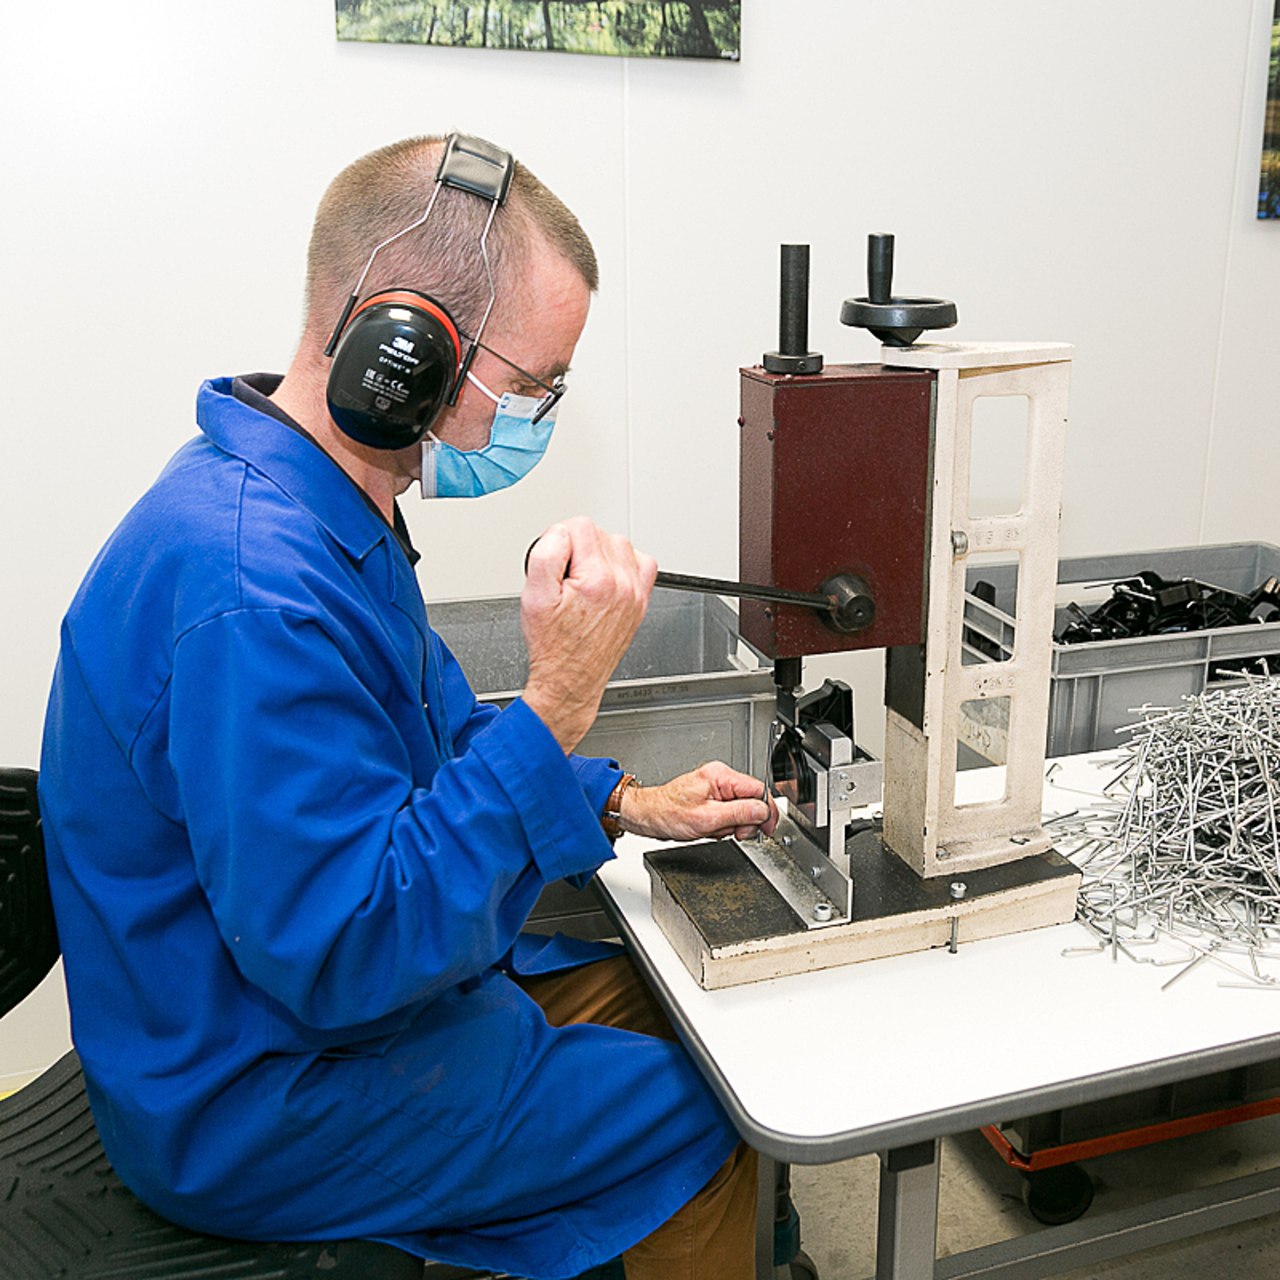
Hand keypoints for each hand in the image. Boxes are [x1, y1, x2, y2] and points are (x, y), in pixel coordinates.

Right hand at [521, 518, 657, 752]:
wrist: (570, 679)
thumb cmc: (553, 646)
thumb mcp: (534, 595)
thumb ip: (546, 553)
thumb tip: (560, 533)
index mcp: (598, 579)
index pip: (580, 526)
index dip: (559, 539)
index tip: (554, 561)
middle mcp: (623, 584)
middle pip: (600, 533)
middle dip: (577, 548)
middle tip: (564, 577)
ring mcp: (636, 593)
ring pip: (619, 545)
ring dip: (599, 555)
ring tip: (582, 580)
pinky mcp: (641, 601)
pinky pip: (640, 564)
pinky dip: (623, 565)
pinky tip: (605, 580)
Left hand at [618, 762, 778, 841]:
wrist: (648, 816)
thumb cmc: (668, 814)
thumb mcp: (707, 818)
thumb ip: (739, 813)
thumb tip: (763, 811)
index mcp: (721, 776)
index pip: (759, 790)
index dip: (765, 812)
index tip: (765, 829)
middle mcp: (720, 778)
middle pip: (751, 801)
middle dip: (744, 821)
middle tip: (732, 832)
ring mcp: (716, 788)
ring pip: (740, 810)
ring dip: (731, 825)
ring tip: (713, 829)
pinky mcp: (711, 798)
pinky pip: (728, 813)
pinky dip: (723, 825)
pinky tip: (710, 828)